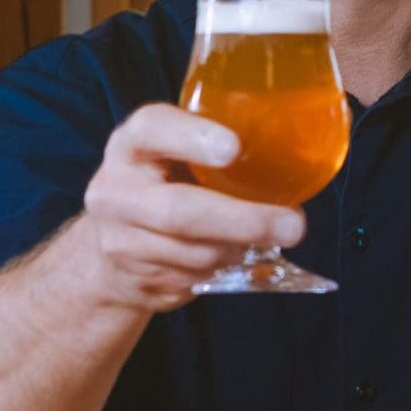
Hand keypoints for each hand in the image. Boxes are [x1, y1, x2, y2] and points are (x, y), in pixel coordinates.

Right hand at [65, 103, 305, 313]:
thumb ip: (217, 146)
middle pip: (181, 211)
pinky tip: (235, 257)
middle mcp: (115, 191)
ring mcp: (119, 242)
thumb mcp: (175, 153)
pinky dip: (225, 270)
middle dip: (245, 221)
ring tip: (269, 238)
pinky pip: (194, 280)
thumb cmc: (163, 185)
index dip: (192, 137)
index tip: (234, 147)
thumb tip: (301, 157)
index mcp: (131, 145)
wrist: (109, 249)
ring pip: (197, 254)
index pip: (152, 129)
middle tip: (294, 226)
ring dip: (242, 249)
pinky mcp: (135, 281)